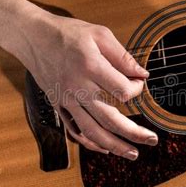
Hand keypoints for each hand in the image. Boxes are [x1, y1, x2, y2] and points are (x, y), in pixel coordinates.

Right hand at [0, 0, 156, 159]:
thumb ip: (123, 56)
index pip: (123, 91)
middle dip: (135, 133)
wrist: (33, 37)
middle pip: (110, 119)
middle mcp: (78, 88)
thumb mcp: (99, 34)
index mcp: (90, 67)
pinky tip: (106, 149)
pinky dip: (91, 143)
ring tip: (133, 153)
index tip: (138, 82)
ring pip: (93, 131)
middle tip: (152, 140)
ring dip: (115, 146)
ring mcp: (66, 100)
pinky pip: (75, 131)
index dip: (137, 89)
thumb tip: (143, 74)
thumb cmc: (67, 33)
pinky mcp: (59, 106)